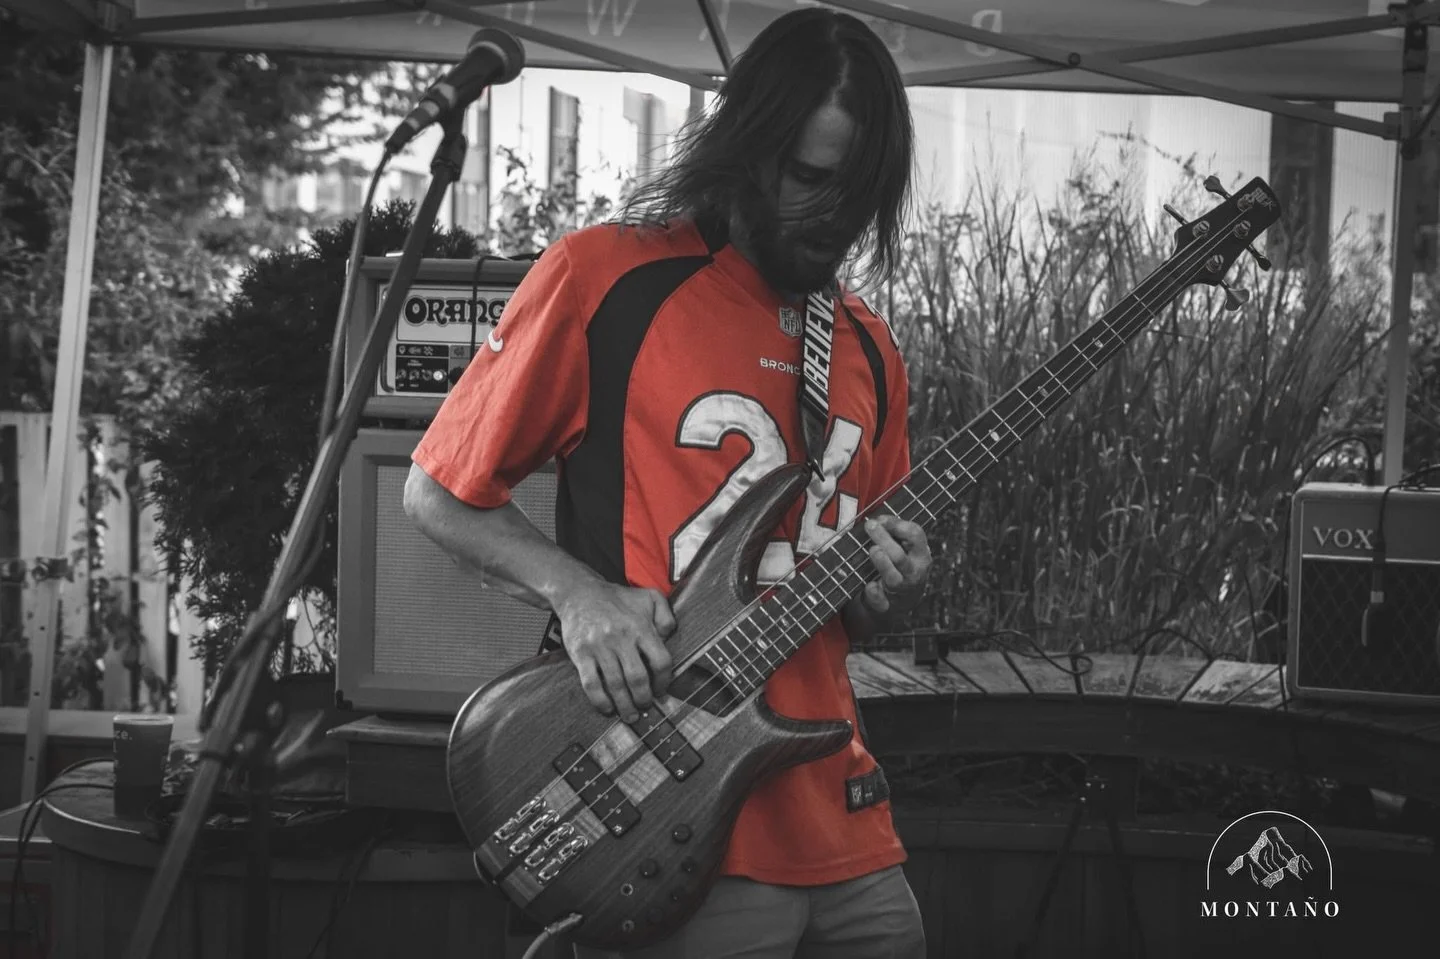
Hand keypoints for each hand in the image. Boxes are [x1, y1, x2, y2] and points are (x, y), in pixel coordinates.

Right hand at [554, 580, 674, 722]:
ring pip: (616, 685)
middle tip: (645, 706)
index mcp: (640, 627)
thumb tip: (670, 638)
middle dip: (644, 699)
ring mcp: (599, 647)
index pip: (660, 661)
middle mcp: (621, 638)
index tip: (661, 690)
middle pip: (638, 678)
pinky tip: (607, 707)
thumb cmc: (615, 598)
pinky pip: (591, 684)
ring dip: (625, 705)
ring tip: (630, 714)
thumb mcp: (649, 597)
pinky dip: (600, 700)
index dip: (664, 681)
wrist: (578, 592)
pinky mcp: (581, 654)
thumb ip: (666, 616)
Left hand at [858, 514, 930, 615]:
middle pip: (900, 556)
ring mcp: (901, 589)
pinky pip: (881, 601)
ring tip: (874, 550)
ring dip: (883, 563)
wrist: (904, 600)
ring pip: (893, 578)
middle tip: (870, 526)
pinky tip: (870, 586)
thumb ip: (894, 532)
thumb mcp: (907, 546)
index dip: (897, 524)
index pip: (915, 535)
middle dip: (884, 539)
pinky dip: (875, 594)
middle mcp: (914, 572)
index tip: (880, 519)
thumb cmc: (902, 564)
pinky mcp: (887, 604)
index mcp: (921, 554)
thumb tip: (877, 521)